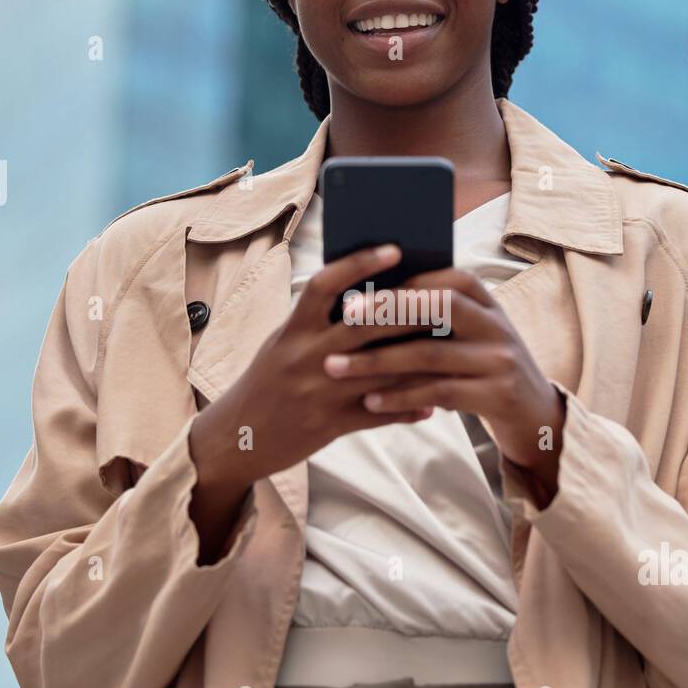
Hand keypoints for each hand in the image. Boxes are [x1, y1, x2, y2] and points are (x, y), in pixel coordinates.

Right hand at [192, 242, 446, 490]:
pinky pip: (378, 415)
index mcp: (293, 330)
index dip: (359, 264)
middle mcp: (305, 356)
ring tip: (451, 349)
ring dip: (418, 361)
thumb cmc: (268, 381)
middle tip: (443, 297)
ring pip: (380, 371)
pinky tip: (433, 404)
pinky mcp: (329, 424)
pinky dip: (407, 409)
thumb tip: (367, 295)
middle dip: (407, 311)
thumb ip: (317, 322)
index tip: (394, 250)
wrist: (236, 437)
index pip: (325, 285)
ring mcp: (318, 391)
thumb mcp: (284, 342)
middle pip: (364, 325)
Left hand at [319, 263, 566, 502]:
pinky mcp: (498, 395)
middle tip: (344, 321)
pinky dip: (400, 396)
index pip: (445, 278)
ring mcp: (500, 360)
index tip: (358, 290)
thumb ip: (430, 316)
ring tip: (337, 367)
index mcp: (486, 300)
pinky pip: (439, 392)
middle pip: (441, 307)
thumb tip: (364, 299)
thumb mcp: (465, 334)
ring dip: (379, 361)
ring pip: (432, 354)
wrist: (533, 412)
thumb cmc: (480, 366)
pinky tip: (370, 400)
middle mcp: (496, 324)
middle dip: (388, 310)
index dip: (402, 281)